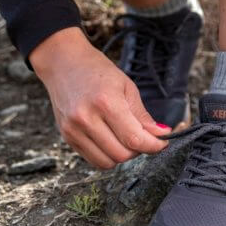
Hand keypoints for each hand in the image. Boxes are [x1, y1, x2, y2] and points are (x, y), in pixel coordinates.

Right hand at [30, 27, 169, 168]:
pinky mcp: (67, 137)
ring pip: (107, 162)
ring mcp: (74, 130)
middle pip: (121, 154)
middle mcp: (86, 118)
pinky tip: (109, 140)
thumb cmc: (96, 70)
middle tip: (141, 136)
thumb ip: (142, 115)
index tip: (162, 143)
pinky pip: (93, 160)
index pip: (134, 139)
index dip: (153, 146)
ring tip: (123, 138)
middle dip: (138, 150)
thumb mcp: (126, 86)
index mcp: (105, 102)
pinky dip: (106, 155)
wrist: (63, 63)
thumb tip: (161, 134)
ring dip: (121, 155)